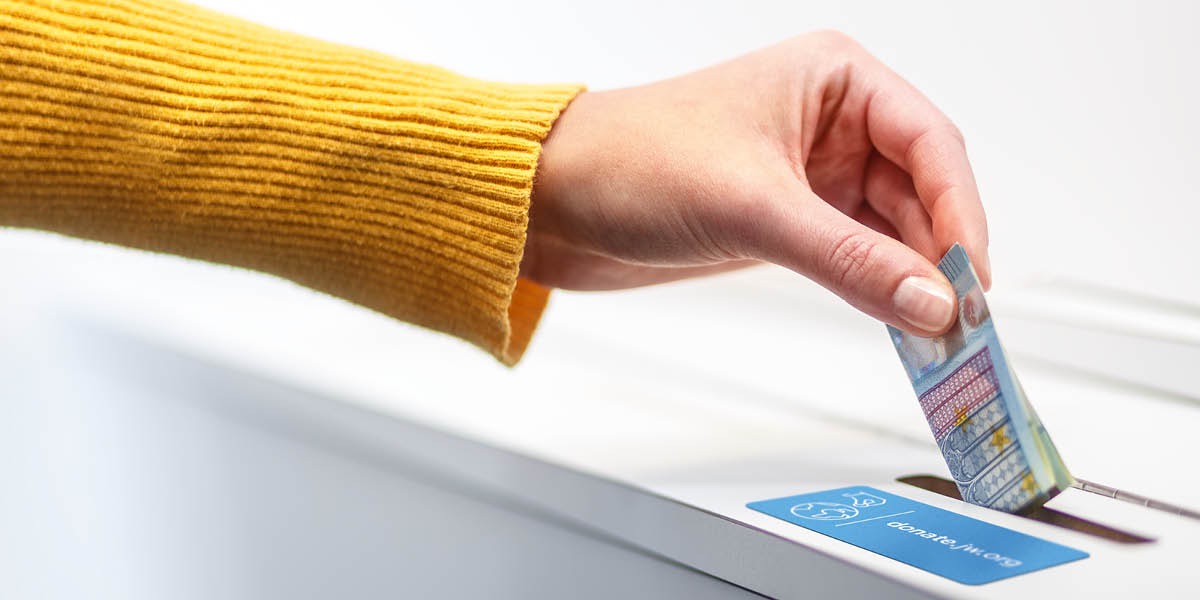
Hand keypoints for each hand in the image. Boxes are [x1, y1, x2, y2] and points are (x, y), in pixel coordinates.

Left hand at [523, 31, 989, 335]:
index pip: (931, 144)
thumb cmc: (627, 159)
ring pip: (890, 227)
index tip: (969, 279)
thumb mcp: (751, 207)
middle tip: (960, 321)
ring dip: (911, 279)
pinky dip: (876, 288)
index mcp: (832, 79)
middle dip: (940, 256)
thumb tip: (929, 300)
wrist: (552, 199)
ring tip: (935, 332)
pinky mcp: (787, 218)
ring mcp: (810, 173)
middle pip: (920, 190)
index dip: (960, 215)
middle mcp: (829, 120)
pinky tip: (895, 319)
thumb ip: (849, 259)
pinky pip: (854, 253)